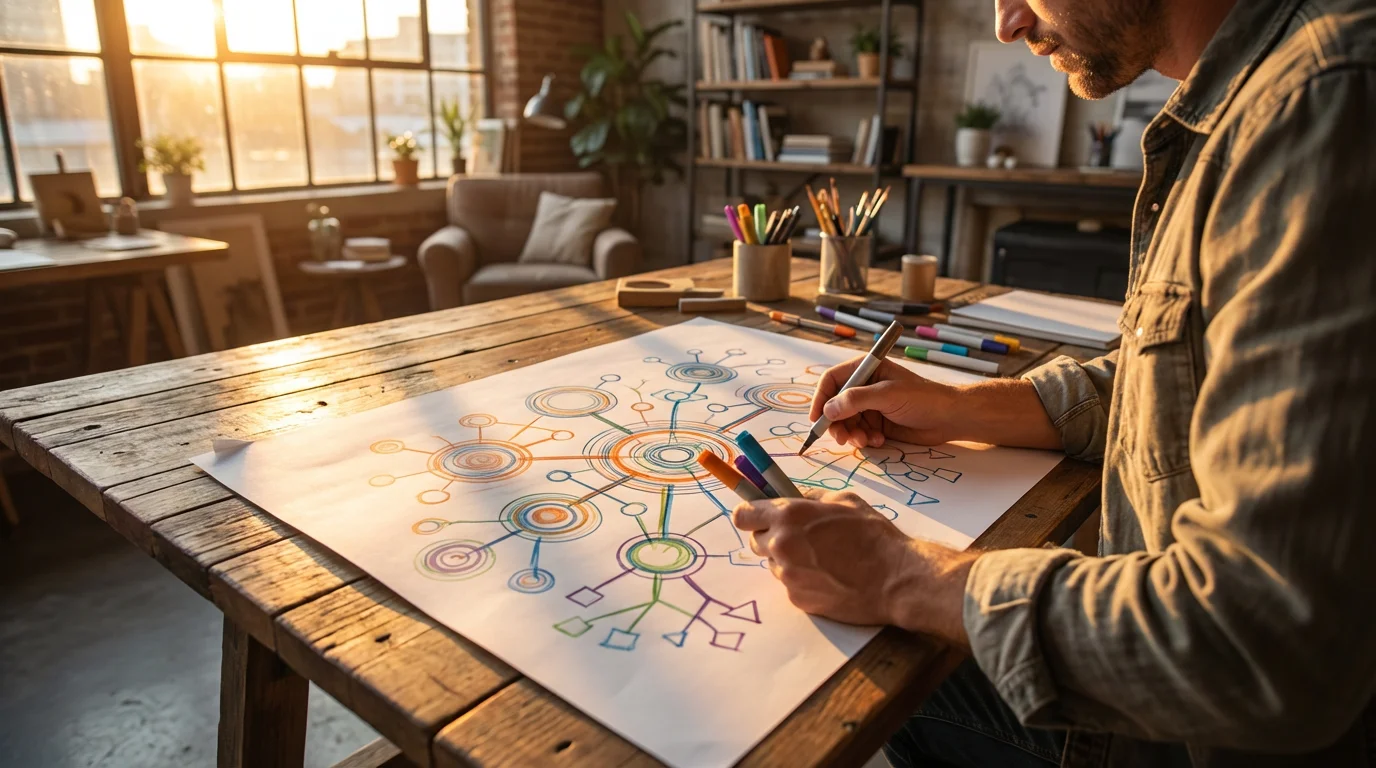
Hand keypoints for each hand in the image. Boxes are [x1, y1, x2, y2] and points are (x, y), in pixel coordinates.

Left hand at [732, 489, 974, 643]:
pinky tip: (829, 576)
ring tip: (822, 558)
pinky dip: (803, 579)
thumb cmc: (873, 535)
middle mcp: (781, 546)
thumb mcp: (844, 500)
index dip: (749, 513)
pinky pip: (790, 584)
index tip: (756, 514)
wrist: (895, 579)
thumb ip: (811, 497)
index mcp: (788, 516)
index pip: (742, 514)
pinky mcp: (797, 599)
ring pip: (774, 564)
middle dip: (771, 537)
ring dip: (789, 559)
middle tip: (798, 537)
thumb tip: (794, 496)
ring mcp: (787, 576)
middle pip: (755, 541)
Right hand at [810, 357, 963, 448]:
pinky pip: (859, 433)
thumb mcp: (888, 395)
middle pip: (835, 405)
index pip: (832, 380)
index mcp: (866, 369)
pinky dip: (864, 439)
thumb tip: (828, 409)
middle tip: (843, 438)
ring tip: (867, 440)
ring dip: (852, 434)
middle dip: (836, 423)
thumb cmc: (923, 398)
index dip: (821, 399)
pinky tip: (880, 440)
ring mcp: (870, 406)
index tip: (816, 419)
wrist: (950, 418)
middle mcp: (864, 387)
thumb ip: (856, 400)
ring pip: (845, 422)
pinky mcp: (877, 423)